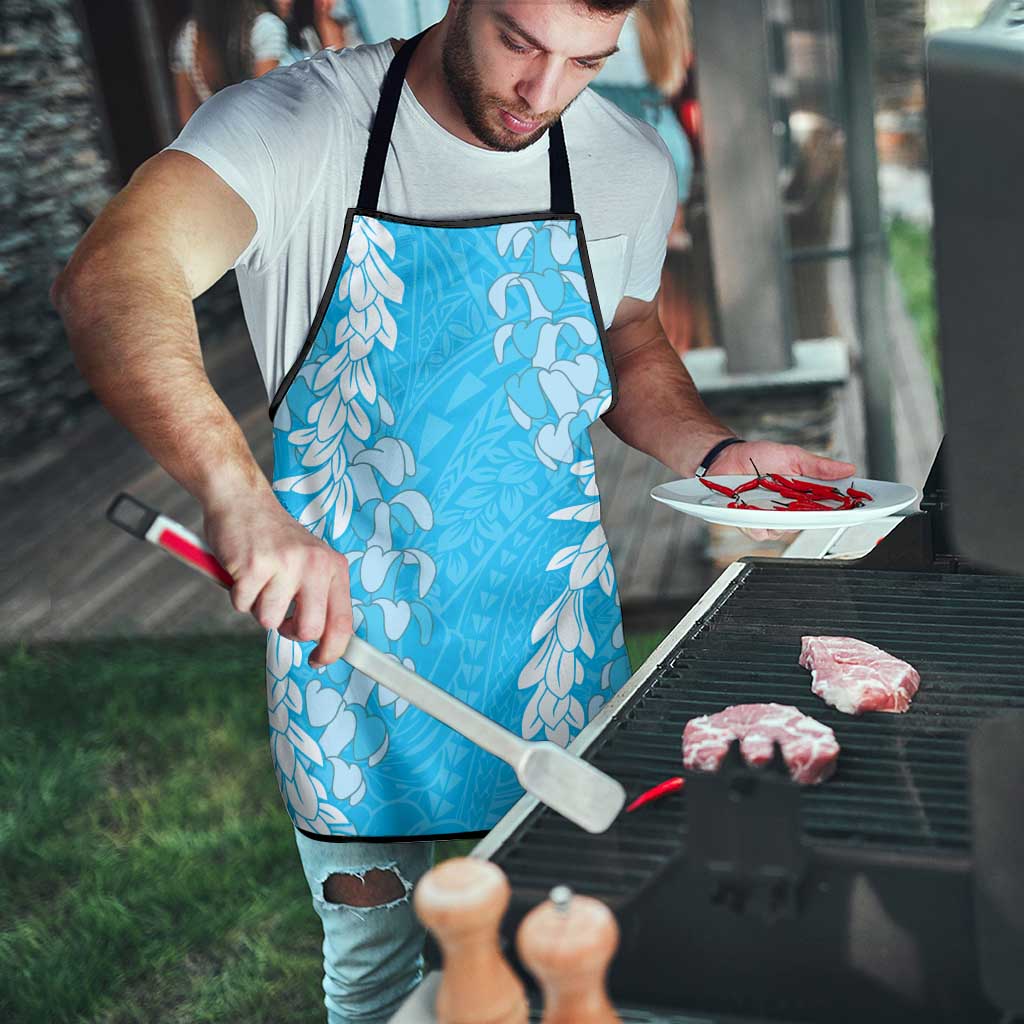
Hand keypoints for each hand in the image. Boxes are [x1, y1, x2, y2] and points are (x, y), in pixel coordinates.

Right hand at [203, 490, 352, 666]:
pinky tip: (242, 571)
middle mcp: (315, 565)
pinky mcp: (254, 566)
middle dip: (289, 631)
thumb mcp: (310, 561)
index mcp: (334, 566)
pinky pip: (242, 606)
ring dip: (258, 607)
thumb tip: (324, 641)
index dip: (332, 651)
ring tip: (259, 579)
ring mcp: (285, 564)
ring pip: (269, 621)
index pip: (342, 622)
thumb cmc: (274, 538)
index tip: (319, 660)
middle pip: (308, 630)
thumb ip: (319, 595)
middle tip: (279, 614)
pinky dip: (238, 595)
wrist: (242, 500)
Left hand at [709, 440, 856, 542]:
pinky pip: (759, 532)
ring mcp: (770, 518)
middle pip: (809, 523)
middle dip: (813, 517)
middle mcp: (789, 510)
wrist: (726, 457)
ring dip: (781, 519)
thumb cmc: (758, 457)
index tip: (858, 508)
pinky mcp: (750, 523)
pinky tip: (755, 512)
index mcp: (803, 495)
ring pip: (784, 531)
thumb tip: (848, 468)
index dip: (844, 510)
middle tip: (813, 506)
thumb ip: (818, 466)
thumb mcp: (792, 456)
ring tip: (775, 503)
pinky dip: (758, 523)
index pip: (829, 507)